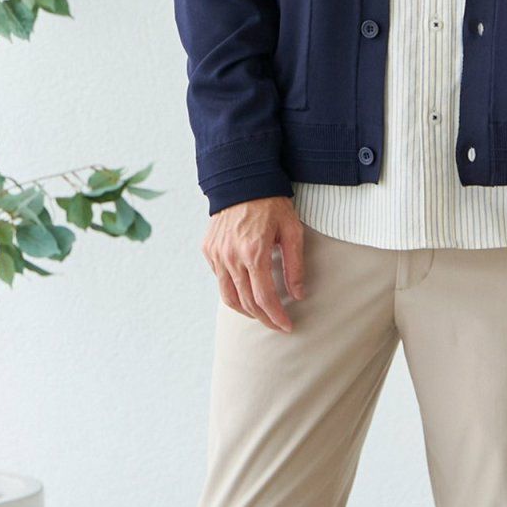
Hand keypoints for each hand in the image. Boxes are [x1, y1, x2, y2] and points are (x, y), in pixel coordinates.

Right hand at [203, 195, 305, 331]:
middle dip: (263, 319)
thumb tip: (298, 295)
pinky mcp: (208, 249)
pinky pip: (219, 279)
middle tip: (277, 325)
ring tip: (260, 315)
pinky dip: (232, 290)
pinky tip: (245, 290)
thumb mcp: (292, 231)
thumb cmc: (272, 203)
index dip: (276, 317)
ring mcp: (217, 254)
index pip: (264, 298)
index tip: (287, 326)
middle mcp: (231, 257)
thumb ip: (295, 266)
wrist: (243, 180)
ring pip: (228, 296)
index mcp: (254, 253)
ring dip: (245, 311)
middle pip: (246, 302)